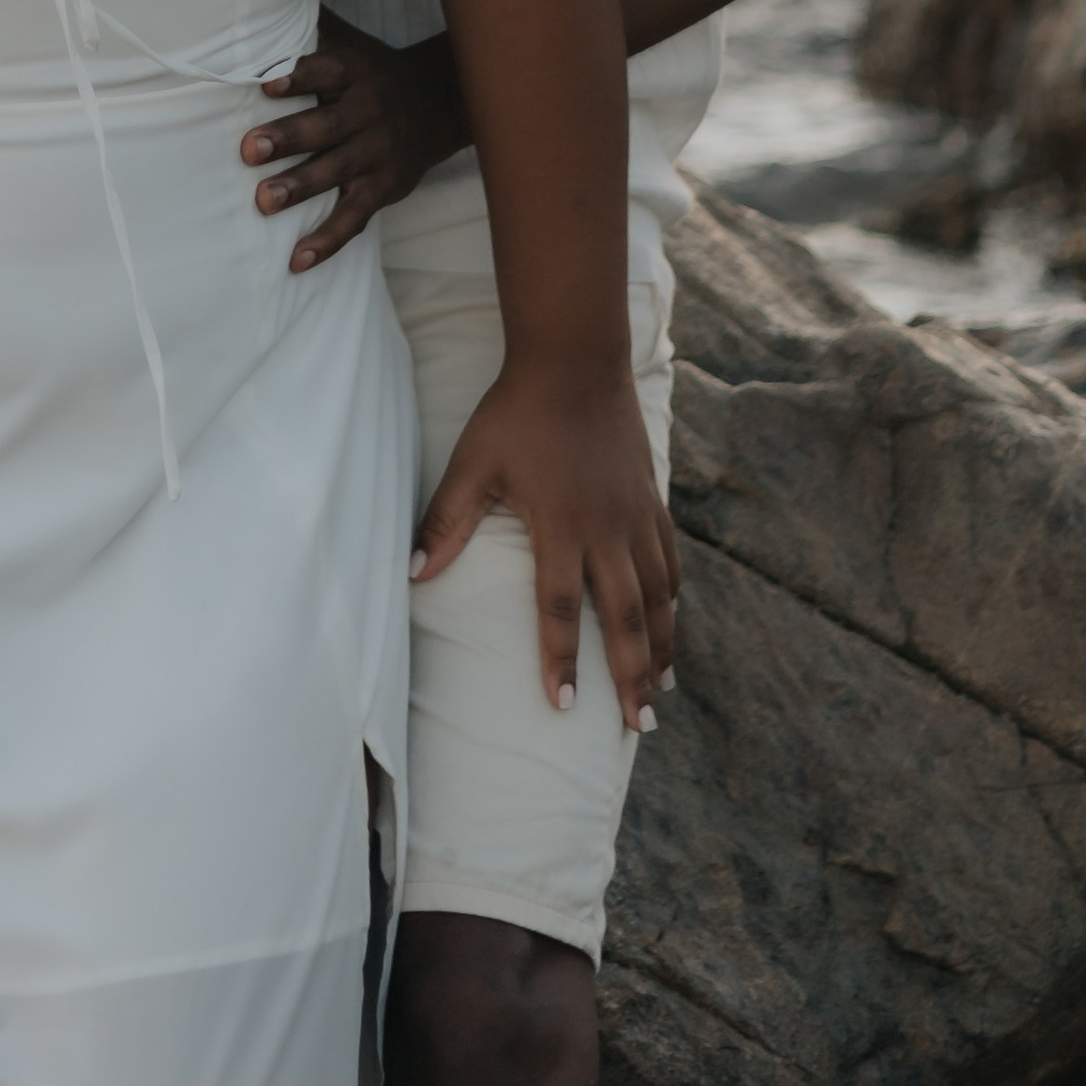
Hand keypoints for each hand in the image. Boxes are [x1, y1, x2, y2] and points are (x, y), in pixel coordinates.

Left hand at [242, 15, 468, 272]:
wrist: (437, 103)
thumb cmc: (371, 71)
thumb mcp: (349, 43)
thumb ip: (309, 28)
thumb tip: (257, 4)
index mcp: (356, 73)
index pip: (326, 72)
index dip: (298, 77)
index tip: (266, 84)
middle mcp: (369, 112)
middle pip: (327, 126)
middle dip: (288, 137)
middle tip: (249, 149)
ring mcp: (377, 154)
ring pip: (338, 172)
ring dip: (300, 187)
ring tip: (263, 201)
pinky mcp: (383, 189)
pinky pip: (354, 218)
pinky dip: (327, 241)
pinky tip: (296, 260)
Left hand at [412, 359, 678, 727]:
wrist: (575, 360)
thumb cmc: (517, 412)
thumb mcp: (473, 463)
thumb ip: (446, 521)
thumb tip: (413, 572)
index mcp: (561, 527)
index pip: (561, 609)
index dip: (561, 661)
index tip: (565, 707)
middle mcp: (607, 531)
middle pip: (626, 619)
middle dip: (633, 677)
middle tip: (639, 725)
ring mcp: (635, 516)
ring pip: (658, 596)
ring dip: (661, 645)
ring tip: (662, 690)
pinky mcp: (651, 498)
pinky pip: (669, 559)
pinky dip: (672, 595)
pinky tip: (671, 617)